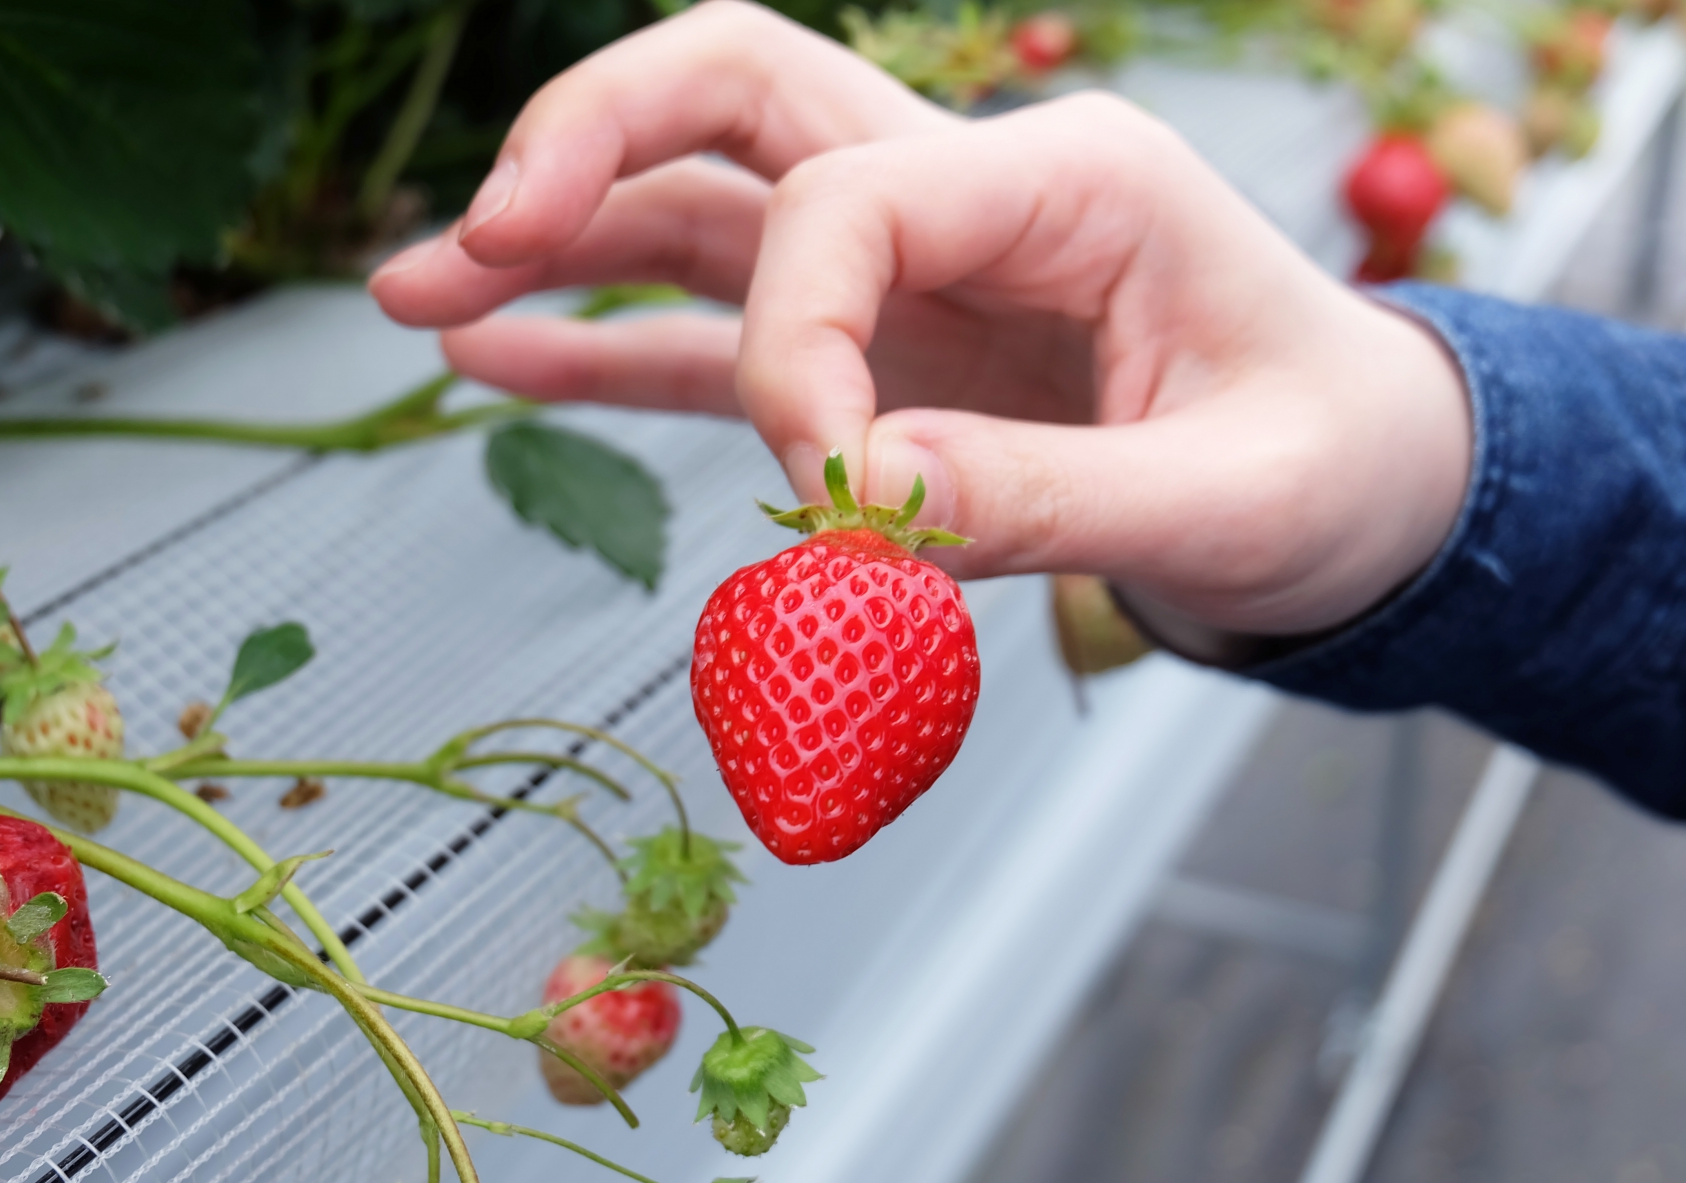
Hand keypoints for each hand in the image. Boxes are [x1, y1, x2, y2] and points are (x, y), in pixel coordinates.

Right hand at [369, 0, 1471, 637]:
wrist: (1355, 483)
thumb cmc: (1326, 464)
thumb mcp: (1230, 499)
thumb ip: (1051, 500)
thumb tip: (865, 504)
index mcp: (1070, 179)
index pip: (848, 201)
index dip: (793, 349)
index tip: (825, 493)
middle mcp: (969, 191)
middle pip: (742, 87)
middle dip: (598, 141)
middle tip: (488, 227)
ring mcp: (909, 267)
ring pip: (701, 200)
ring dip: (558, 236)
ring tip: (417, 290)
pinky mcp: (881, 349)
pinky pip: (718, 324)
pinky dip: (608, 339)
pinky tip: (499, 358)